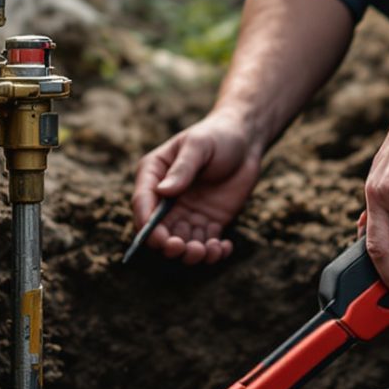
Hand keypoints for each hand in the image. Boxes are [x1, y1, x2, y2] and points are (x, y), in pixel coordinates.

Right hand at [131, 111, 262, 263]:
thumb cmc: (217, 136)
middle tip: (183, 247)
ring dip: (191, 253)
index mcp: (154, 174)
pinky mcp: (208, 222)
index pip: (143, 203)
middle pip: (158, 230)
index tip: (158, 237)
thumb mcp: (199, 146)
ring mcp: (187, 212)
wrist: (245, 141)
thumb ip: (182, 168)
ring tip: (208, 250)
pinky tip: (224, 247)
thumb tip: (163, 192)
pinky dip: (213, 252)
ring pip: (181, 242)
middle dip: (168, 244)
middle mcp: (166, 198)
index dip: (147, 224)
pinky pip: (205, 244)